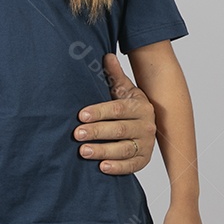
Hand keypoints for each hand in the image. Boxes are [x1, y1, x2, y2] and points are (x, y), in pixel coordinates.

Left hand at [74, 54, 155, 174]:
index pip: (118, 109)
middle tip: (77, 134)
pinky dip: (117, 168)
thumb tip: (107, 56)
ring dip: (103, 151)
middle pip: (120, 129)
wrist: (146, 125)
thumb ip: (114, 75)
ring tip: (84, 151)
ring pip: (124, 148)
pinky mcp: (144, 160)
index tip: (81, 115)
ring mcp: (146, 144)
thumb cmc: (128, 106)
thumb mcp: (123, 90)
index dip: (99, 112)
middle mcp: (147, 125)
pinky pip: (131, 166)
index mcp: (140, 106)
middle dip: (97, 131)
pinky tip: (102, 167)